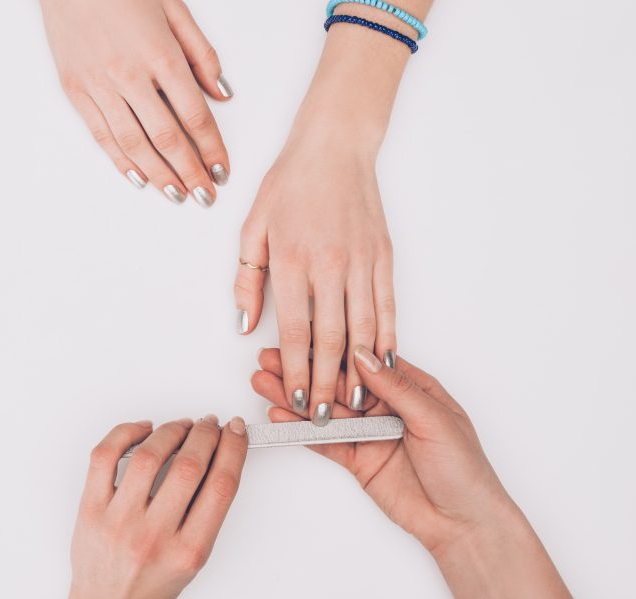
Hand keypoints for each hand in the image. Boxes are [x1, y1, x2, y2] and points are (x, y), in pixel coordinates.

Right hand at [41, 0, 230, 205]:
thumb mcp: (173, 7)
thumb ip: (200, 53)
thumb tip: (221, 93)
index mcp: (160, 54)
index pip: (194, 116)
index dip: (211, 149)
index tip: (221, 171)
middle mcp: (129, 75)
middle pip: (166, 138)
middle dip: (189, 172)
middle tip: (204, 196)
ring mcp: (98, 85)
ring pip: (133, 143)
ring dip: (158, 175)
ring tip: (176, 196)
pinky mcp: (74, 89)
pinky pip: (101, 134)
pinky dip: (121, 160)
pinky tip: (138, 177)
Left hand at [61, 416, 246, 598]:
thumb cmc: (153, 586)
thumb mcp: (194, 557)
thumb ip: (207, 511)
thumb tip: (219, 456)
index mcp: (187, 551)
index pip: (221, 485)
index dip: (233, 449)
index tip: (236, 431)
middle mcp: (152, 536)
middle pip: (188, 466)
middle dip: (206, 435)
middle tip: (210, 425)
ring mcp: (118, 522)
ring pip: (148, 455)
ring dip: (171, 431)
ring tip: (182, 427)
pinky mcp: (90, 510)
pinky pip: (105, 457)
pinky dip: (126, 433)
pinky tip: (143, 430)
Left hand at [236, 141, 395, 425]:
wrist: (334, 146)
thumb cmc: (289, 185)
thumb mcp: (252, 229)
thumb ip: (247, 280)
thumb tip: (247, 326)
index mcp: (293, 260)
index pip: (297, 330)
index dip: (298, 371)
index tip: (298, 402)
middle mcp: (330, 264)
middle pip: (332, 338)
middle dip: (328, 383)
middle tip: (327, 416)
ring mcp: (362, 261)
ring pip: (364, 328)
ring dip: (360, 370)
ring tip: (357, 402)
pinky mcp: (384, 255)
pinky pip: (388, 305)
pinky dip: (388, 338)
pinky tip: (384, 363)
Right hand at [251, 346, 512, 552]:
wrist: (463, 523)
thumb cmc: (464, 469)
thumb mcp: (434, 419)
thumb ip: (396, 388)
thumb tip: (363, 355)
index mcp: (411, 387)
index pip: (364, 360)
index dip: (332, 348)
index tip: (302, 336)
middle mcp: (386, 406)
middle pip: (338, 383)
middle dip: (303, 370)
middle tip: (268, 360)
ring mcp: (369, 433)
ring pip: (326, 410)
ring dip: (295, 398)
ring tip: (263, 385)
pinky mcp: (358, 460)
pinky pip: (325, 441)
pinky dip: (302, 430)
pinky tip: (281, 418)